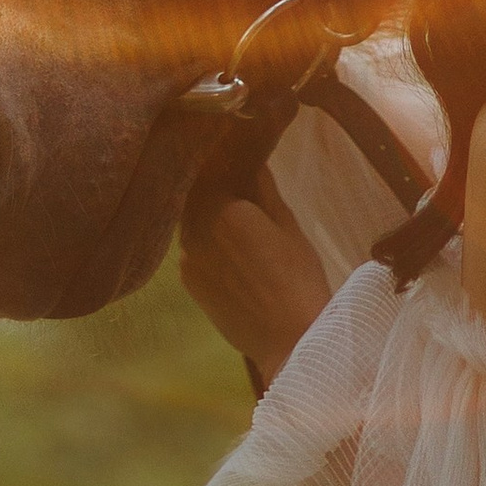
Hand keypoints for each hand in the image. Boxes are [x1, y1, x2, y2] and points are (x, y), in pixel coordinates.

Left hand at [179, 172, 330, 389]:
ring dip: (208, 209)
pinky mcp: (189, 284)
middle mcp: (192, 230)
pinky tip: (229, 243)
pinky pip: (192, 246)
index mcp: (218, 208)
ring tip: (235, 209)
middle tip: (237, 175)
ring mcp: (186, 259)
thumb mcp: (287, 224)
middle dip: (213, 180)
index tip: (235, 145)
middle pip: (196, 191)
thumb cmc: (298, 278)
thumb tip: (252, 159)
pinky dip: (206, 237)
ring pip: (192, 219)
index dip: (222, 154)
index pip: (211, 165)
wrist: (290, 340)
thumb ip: (263, 189)